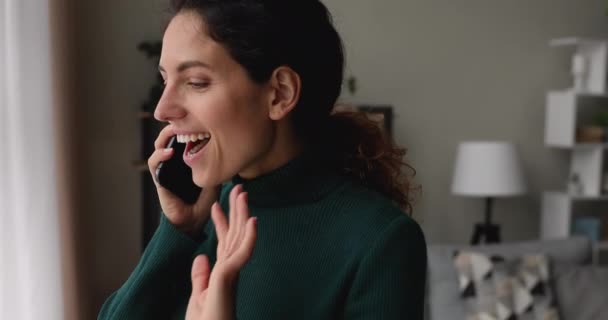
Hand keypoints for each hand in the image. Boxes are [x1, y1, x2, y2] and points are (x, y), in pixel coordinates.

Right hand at [147, 124, 219, 235]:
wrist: (194, 221)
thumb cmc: (205, 200)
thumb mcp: (215, 177)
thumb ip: (217, 163)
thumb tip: (229, 147)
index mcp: (187, 159)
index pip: (183, 136)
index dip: (187, 126)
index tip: (196, 118)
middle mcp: (175, 162)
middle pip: (170, 137)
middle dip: (175, 125)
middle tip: (183, 119)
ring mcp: (166, 169)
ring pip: (159, 146)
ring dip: (165, 137)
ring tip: (174, 130)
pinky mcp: (159, 179)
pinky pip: (154, 164)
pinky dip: (159, 156)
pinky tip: (169, 152)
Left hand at [186, 185, 256, 319]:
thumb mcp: (200, 297)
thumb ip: (201, 277)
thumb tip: (201, 258)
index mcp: (222, 273)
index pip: (223, 242)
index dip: (220, 223)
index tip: (216, 205)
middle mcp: (230, 270)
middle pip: (233, 235)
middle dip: (235, 211)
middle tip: (237, 189)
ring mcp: (231, 273)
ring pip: (238, 238)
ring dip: (242, 215)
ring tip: (243, 194)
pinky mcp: (229, 278)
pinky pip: (241, 254)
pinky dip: (248, 237)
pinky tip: (252, 221)